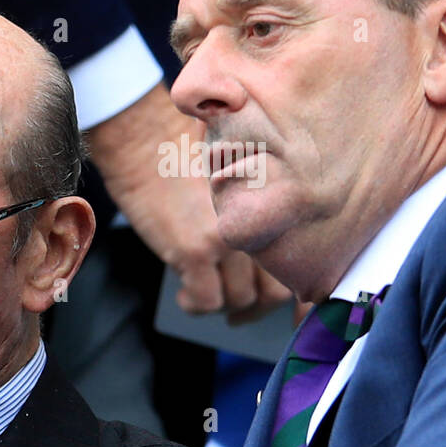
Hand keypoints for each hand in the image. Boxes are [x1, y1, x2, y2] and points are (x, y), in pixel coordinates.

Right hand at [88, 84, 292, 315]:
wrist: (146, 136)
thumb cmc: (188, 150)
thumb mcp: (241, 174)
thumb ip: (260, 212)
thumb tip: (265, 259)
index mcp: (276, 205)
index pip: (299, 262)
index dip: (292, 292)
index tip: (283, 306)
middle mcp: (261, 223)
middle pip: (275, 290)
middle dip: (257, 307)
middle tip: (241, 311)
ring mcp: (229, 239)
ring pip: (241, 298)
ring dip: (223, 303)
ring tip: (205, 292)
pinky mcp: (195, 250)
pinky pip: (207, 300)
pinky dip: (196, 304)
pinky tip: (185, 294)